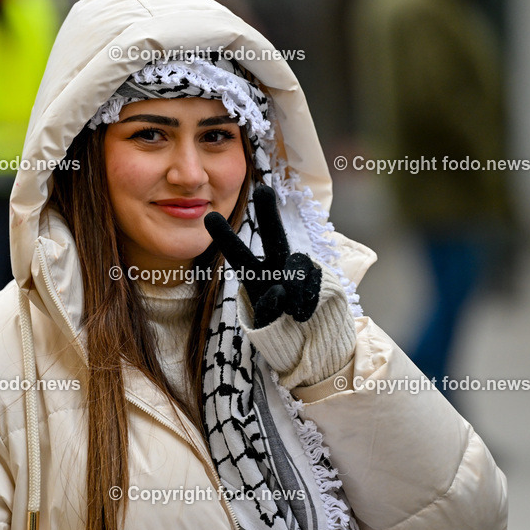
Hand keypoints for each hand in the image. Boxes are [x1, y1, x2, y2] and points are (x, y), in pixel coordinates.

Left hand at [204, 184, 322, 327]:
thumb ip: (267, 309)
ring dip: (295, 286)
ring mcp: (299, 271)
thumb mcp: (264, 323)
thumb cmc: (279, 329)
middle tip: (264, 190)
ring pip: (297, 263)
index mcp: (256, 276)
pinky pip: (314, 280)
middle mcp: (277, 267)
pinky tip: (302, 315)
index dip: (225, 238)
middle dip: (268, 214)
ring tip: (292, 313)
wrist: (312, 339)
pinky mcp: (320, 278)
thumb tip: (278, 291)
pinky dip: (307, 300)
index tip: (209, 215)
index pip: (239, 256)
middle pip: (274, 236)